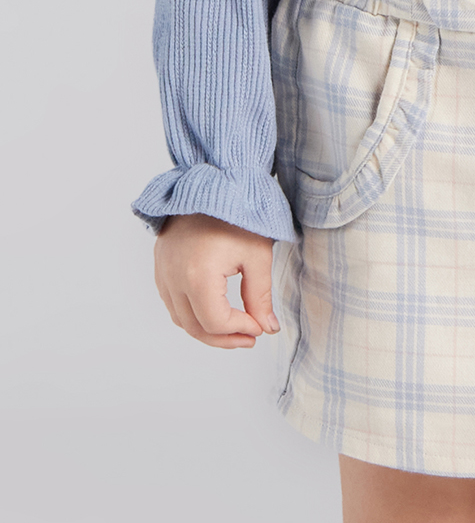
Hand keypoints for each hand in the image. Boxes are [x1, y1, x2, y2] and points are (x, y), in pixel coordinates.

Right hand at [153, 213, 279, 348]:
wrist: (211, 184)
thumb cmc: (237, 215)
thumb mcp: (257, 257)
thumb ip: (260, 297)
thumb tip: (267, 327)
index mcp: (198, 276)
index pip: (215, 322)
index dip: (240, 330)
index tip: (260, 326)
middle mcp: (173, 278)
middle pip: (195, 327)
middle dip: (225, 338)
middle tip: (250, 336)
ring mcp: (163, 272)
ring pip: (181, 319)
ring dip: (207, 330)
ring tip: (235, 328)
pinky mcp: (160, 266)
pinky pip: (172, 302)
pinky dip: (192, 314)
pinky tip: (215, 311)